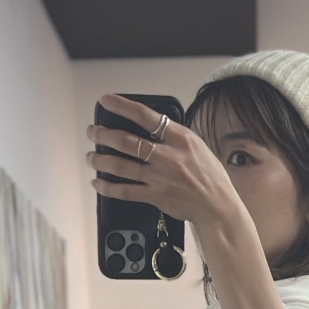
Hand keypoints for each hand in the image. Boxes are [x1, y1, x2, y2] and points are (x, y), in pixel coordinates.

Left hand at [87, 94, 240, 231]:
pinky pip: (125, 191)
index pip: (144, 116)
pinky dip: (108, 187)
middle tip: (93, 132)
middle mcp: (167, 156)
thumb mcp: (196, 146)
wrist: (217, 207)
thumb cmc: (210, 177)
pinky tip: (98, 183)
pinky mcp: (155, 196)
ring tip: (91, 156)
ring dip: (101, 160)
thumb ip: (174, 137)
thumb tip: (153, 127)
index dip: (121, 105)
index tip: (105, 101)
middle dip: (103, 134)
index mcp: (179, 138)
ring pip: (121, 165)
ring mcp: (159, 177)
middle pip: (126, 140)